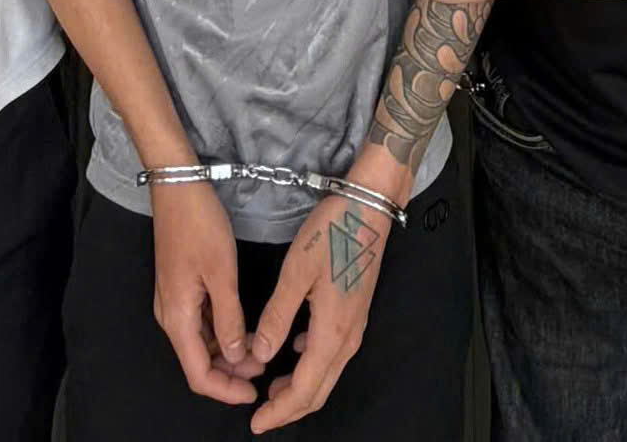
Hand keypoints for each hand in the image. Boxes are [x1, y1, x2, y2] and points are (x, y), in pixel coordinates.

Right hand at [150, 184, 259, 405]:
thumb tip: (237, 356)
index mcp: (177, 317)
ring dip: (226, 352)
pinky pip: (199, 322)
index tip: (254, 392)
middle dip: (230, 372)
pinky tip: (241, 326)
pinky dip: (220, 331)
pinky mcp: (179, 286)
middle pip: (197, 361)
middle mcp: (170, 315)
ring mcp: (173, 300)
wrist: (177, 185)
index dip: (226, 390)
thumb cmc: (199, 224)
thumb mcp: (221, 273)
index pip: (198, 374)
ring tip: (257, 349)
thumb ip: (230, 319)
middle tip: (262, 369)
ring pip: (200, 342)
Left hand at [247, 171, 396, 433]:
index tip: (255, 423)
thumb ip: (276, 316)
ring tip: (272, 387)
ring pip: (327, 373)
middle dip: (289, 408)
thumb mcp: (296, 272)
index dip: (279, 411)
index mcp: (333, 332)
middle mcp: (348, 337)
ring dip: (300, 387)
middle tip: (261, 415)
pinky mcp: (355, 312)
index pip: (304, 390)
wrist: (370, 207)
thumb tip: (260, 355)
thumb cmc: (332, 233)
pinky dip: (311, 364)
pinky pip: (333, 352)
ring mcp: (355, 325)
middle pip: (319, 391)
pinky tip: (293, 349)